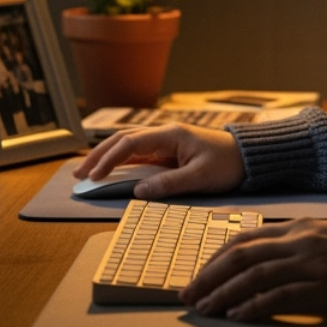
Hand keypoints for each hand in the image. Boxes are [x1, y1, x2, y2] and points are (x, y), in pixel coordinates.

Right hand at [72, 125, 244, 198]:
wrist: (248, 157)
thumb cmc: (227, 164)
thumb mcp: (200, 177)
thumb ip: (169, 183)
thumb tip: (138, 191)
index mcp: (170, 135)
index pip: (130, 143)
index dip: (108, 159)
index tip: (94, 176)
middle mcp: (164, 135)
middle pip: (122, 140)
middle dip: (98, 155)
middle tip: (78, 174)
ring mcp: (165, 143)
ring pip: (128, 146)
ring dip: (106, 157)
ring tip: (86, 172)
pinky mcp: (167, 153)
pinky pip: (138, 155)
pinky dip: (120, 162)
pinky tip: (108, 171)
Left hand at [180, 219, 326, 320]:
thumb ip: (297, 243)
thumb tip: (263, 258)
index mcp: (301, 227)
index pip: (246, 238)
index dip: (216, 257)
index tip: (199, 274)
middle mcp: (301, 241)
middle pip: (242, 255)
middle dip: (209, 275)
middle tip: (189, 294)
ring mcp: (312, 264)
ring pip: (254, 275)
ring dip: (223, 292)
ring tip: (205, 307)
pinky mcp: (324, 289)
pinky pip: (280, 297)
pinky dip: (254, 306)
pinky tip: (238, 315)